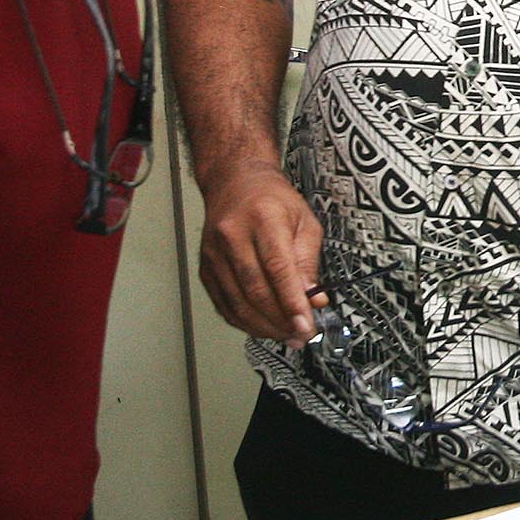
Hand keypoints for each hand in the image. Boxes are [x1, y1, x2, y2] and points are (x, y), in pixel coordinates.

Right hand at [198, 160, 321, 344]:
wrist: (235, 183)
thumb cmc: (273, 200)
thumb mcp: (305, 221)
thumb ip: (309, 262)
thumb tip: (315, 300)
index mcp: (263, 218)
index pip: (277, 269)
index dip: (292, 303)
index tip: (306, 325)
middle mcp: (233, 236)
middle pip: (255, 291)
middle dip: (281, 321)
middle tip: (301, 335)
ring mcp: (214, 254)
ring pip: (238, 303)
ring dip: (264, 327)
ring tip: (287, 336)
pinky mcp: (205, 268)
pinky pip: (224, 305)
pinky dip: (245, 322)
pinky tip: (263, 327)